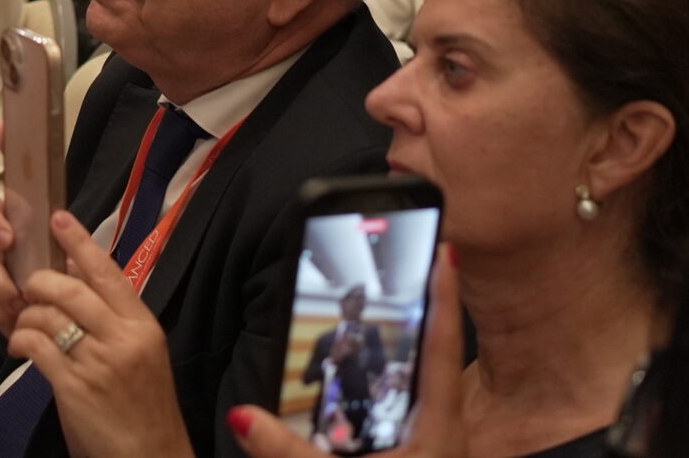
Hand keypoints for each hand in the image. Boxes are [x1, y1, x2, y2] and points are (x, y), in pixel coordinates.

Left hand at [6, 213, 193, 457]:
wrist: (152, 457)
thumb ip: (113, 316)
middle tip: (28, 288)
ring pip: (47, 315)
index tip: (59, 217)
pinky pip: (36, 346)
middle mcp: (124, 339)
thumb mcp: (140, 353)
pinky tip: (20, 348)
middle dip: (40, 283)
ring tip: (23, 326)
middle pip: (70, 289)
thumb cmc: (141, 406)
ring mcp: (100, 363)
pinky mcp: (75, 387)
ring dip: (26, 316)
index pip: (108, 272)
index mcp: (143, 325)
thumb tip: (77, 273)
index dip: (81, 241)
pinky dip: (20, 340)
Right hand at [231, 252, 467, 457]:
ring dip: (413, 338)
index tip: (445, 251)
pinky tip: (374, 366)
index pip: (442, 345)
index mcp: (437, 425)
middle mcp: (442, 425)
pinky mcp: (419, 450)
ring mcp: (433, 439)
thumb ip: (289, 453)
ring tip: (397, 300)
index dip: (443, 296)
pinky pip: (411, 400)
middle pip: (437, 352)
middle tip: (414, 262)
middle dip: (427, 307)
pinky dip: (396, 372)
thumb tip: (243, 416)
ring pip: (426, 377)